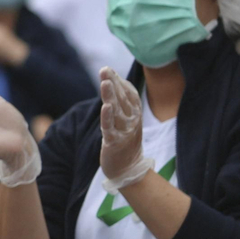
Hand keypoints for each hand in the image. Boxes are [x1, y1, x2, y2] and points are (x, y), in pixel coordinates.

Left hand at [97, 66, 149, 189]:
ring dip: (111, 96)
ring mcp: (124, 131)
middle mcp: (132, 120)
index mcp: (135, 114)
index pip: (129, 94)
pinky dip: (108, 117)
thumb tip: (112, 79)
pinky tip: (105, 107)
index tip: (108, 69)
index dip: (119, 81)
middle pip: (122, 99)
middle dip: (113, 83)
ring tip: (105, 82)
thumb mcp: (126, 119)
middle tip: (105, 70)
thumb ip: (122, 101)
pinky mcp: (115, 143)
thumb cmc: (125, 141)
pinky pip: (110, 128)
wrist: (128, 169)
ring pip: (116, 111)